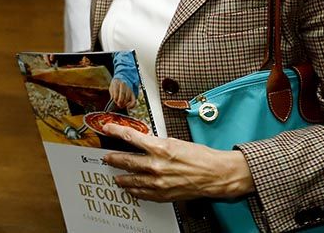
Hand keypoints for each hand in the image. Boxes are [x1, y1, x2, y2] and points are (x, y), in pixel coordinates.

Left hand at [101, 125, 254, 201]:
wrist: (216, 175)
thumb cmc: (200, 157)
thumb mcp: (175, 141)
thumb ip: (156, 142)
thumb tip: (142, 140)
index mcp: (159, 148)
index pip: (130, 137)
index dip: (116, 131)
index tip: (107, 129)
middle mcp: (156, 165)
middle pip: (126, 160)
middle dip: (113, 158)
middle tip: (107, 158)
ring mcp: (158, 182)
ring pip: (131, 179)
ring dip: (121, 177)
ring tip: (116, 176)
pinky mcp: (163, 194)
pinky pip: (142, 193)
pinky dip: (134, 190)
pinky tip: (130, 188)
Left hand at [108, 77, 134, 109]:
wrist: (122, 80)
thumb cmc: (115, 86)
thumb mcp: (111, 87)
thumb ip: (112, 93)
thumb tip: (115, 101)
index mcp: (117, 83)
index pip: (116, 91)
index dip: (115, 98)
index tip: (115, 101)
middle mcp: (124, 85)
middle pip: (123, 94)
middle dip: (120, 101)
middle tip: (118, 105)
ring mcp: (129, 89)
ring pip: (128, 97)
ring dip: (124, 103)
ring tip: (121, 106)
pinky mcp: (133, 93)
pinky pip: (134, 100)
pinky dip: (132, 105)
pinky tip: (128, 107)